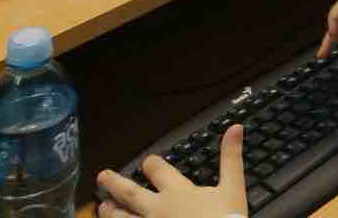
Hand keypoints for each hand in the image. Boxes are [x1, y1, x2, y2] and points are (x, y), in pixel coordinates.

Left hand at [96, 126, 244, 217]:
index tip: (147, 161)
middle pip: (130, 193)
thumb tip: (236, 128)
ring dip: (110, 211)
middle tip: (102, 176)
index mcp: (177, 192)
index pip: (158, 172)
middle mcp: (156, 209)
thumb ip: (231, 158)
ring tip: (102, 207)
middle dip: (115, 183)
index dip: (151, 164)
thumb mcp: (233, 188)